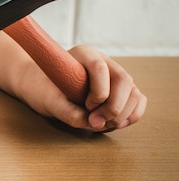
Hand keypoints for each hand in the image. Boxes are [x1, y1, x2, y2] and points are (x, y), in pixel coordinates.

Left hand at [22, 45, 146, 131]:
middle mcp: (104, 61)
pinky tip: (114, 125)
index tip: (87, 106)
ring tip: (103, 125)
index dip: (98, 91)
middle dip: (114, 107)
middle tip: (96, 123)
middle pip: (124, 80)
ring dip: (123, 114)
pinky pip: (137, 100)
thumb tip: (93, 123)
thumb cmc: (43, 89)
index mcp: (83, 54)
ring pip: (134, 92)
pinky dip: (131, 115)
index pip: (99, 67)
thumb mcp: (47, 99)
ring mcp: (115, 74)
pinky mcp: (121, 89)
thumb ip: (66, 111)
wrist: (42, 86)